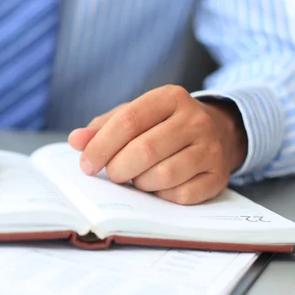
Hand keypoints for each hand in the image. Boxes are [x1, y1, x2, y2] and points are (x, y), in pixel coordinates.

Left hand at [68, 85, 247, 204]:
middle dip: (118, 168)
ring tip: (138, 177)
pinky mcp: (218, 177)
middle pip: (144, 150)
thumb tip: (76, 141)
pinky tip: (159, 187)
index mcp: (170, 98)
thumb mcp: (133, 117)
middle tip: (113, 173)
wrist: (217, 133)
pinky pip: (181, 195)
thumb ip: (102, 128)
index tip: (86, 164)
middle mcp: (195, 120)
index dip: (101, 146)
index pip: (128, 121)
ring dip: (140, 183)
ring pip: (163, 175)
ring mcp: (211, 149)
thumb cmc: (162, 126)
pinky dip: (162, 196)